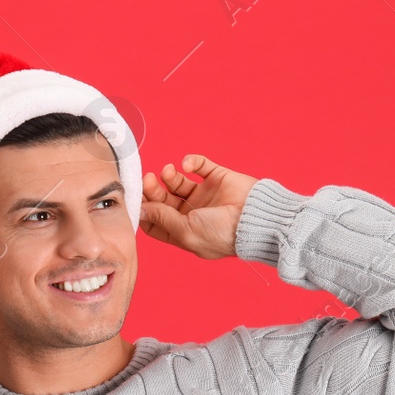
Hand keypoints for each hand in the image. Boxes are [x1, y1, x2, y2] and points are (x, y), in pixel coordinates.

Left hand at [138, 154, 258, 259]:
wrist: (256, 218)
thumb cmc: (223, 233)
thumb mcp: (186, 231)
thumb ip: (162, 219)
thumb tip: (140, 211)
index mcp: (185, 232)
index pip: (156, 222)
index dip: (145, 211)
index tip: (137, 201)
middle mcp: (193, 214)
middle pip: (162, 201)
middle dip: (152, 190)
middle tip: (149, 180)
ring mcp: (205, 195)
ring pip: (176, 182)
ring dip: (168, 175)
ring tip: (170, 172)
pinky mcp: (216, 178)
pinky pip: (198, 165)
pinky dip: (190, 161)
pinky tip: (188, 165)